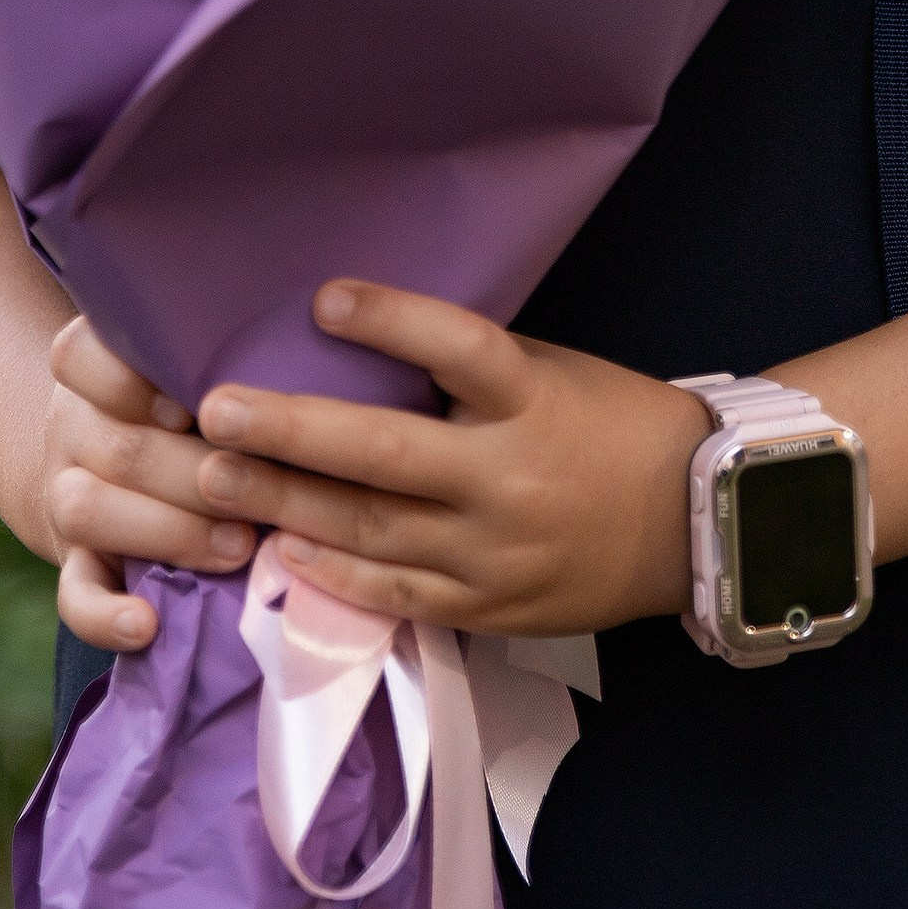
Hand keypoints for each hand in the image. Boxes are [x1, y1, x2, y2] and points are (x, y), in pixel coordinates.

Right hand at [42, 314, 258, 651]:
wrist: (133, 471)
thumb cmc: (205, 405)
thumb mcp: (206, 372)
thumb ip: (235, 365)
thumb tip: (313, 344)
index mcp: (102, 367)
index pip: (81, 355)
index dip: (131, 382)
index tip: (193, 403)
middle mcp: (77, 427)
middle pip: (117, 446)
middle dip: (192, 475)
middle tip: (260, 493)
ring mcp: (68, 496)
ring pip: (84, 511)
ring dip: (168, 532)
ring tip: (238, 548)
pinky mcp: (76, 565)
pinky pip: (74, 594)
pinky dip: (104, 615)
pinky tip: (146, 625)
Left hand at [193, 281, 706, 639]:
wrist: (693, 521)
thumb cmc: (607, 424)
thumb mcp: (547, 373)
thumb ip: (464, 371)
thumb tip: (352, 346)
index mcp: (532, 400)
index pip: (458, 347)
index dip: (390, 321)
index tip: (322, 299)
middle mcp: (510, 479)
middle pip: (390, 455)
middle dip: (294, 433)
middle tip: (215, 411)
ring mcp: (497, 554)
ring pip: (377, 532)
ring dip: (288, 505)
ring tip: (214, 480)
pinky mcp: (489, 610)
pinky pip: (399, 596)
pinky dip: (336, 576)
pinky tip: (280, 552)